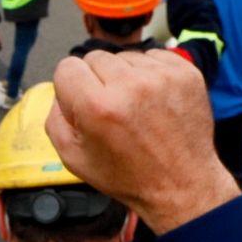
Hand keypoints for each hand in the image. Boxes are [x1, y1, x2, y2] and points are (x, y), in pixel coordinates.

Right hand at [44, 50, 240, 234]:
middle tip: (111, 110)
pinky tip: (153, 101)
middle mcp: (130, 85)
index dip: (70, 87)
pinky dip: (149, 75)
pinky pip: (153, 57)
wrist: (179, 184)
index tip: (82, 104)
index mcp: (98, 106)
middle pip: (95, 57)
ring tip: (134, 108)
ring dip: (124, 77)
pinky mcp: (185, 72)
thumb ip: (55, 117)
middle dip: (97, 81)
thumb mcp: (72, 157)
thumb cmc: (128, 175)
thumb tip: (61, 90)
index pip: (67, 67)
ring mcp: (162, 76)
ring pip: (125, 57)